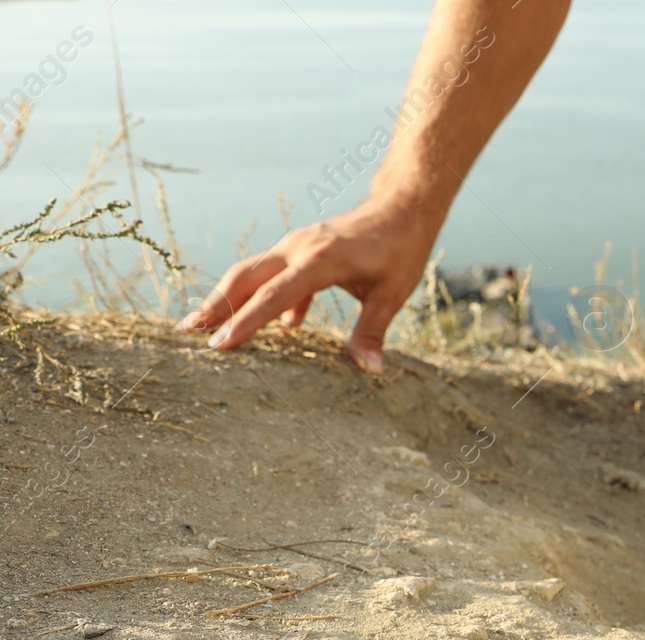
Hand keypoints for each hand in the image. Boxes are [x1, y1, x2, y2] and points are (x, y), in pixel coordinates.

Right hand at [177, 199, 439, 374]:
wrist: (402, 207)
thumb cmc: (401, 249)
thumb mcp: (393, 293)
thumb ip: (374, 330)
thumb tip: (371, 369)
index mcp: (320, 260)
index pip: (275, 295)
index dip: (246, 322)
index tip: (220, 345)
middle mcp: (299, 248)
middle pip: (246, 277)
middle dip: (215, 305)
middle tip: (186, 333)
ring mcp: (296, 245)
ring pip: (252, 272)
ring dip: (228, 298)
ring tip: (203, 327)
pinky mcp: (301, 248)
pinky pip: (273, 275)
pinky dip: (264, 298)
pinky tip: (276, 329)